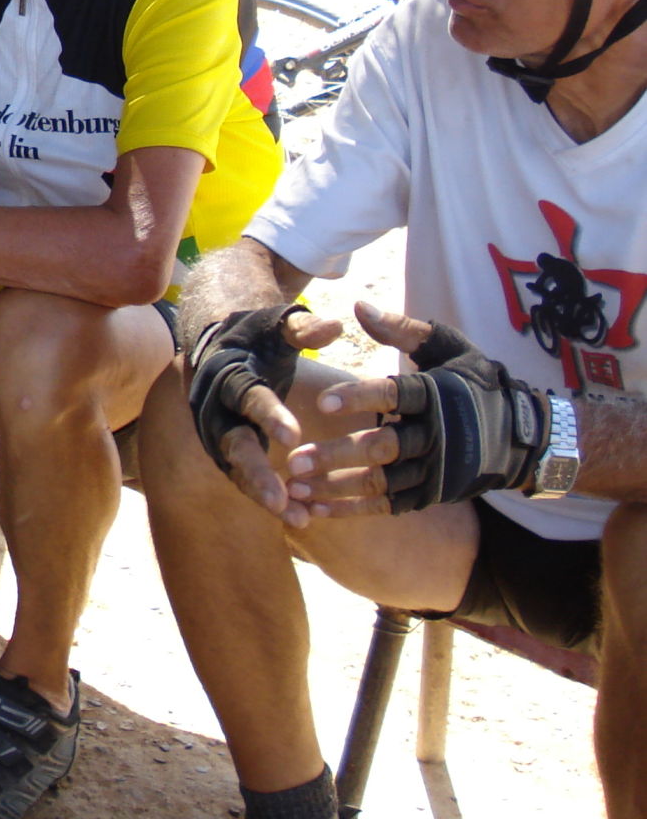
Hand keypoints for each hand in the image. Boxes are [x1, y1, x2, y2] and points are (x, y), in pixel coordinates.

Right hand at [186, 306, 339, 521]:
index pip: (247, 397)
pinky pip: (247, 480)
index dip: (268, 415)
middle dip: (255, 473)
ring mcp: (219, 435)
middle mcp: (216, 409)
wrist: (219, 345)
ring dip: (264, 494)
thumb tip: (335, 326)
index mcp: (228, 375)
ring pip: (237, 470)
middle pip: (233, 444)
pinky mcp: (230, 452)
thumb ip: (303, 327)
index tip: (294, 435)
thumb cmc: (256, 334)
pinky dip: (273, 498)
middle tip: (280, 500)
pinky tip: (301, 519)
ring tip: (296, 517)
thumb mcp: (277, 324)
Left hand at [282, 303, 550, 519]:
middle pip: (382, 448)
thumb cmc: (475, 383)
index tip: (322, 401)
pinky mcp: (432, 495)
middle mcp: (436, 437)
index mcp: (437, 396)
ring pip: (381, 483)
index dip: (360, 399)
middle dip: (337, 455)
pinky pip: (388, 506)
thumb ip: (403, 330)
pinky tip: (315, 510)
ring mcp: (434, 471)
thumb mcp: (448, 348)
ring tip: (294, 487)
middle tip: (294, 460)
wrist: (525, 436)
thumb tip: (358, 307)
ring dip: (336, 488)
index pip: (395, 396)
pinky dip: (352, 510)